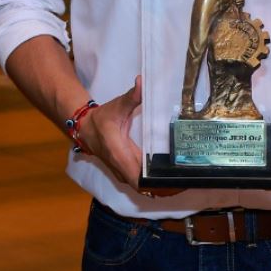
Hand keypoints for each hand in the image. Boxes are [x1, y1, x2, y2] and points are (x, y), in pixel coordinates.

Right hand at [76, 76, 175, 195]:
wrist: (85, 129)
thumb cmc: (102, 118)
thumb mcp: (117, 106)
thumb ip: (132, 96)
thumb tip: (142, 82)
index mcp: (119, 153)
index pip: (137, 179)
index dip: (155, 185)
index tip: (173, 183)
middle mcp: (121, 168)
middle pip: (144, 187)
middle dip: (163, 187)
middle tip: (186, 181)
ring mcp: (122, 172)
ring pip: (142, 187)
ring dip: (159, 187)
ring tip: (181, 181)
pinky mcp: (124, 172)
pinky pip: (140, 182)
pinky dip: (153, 183)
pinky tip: (168, 177)